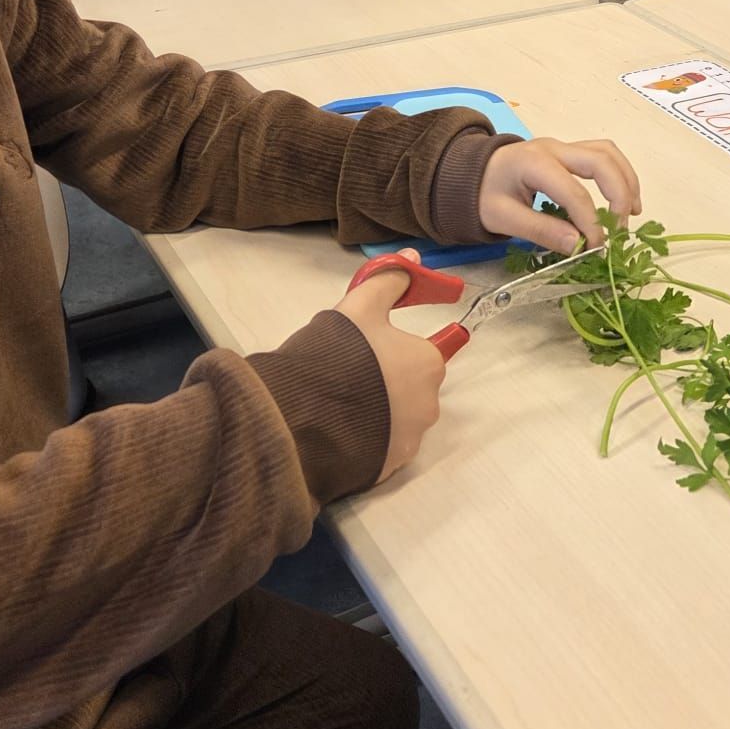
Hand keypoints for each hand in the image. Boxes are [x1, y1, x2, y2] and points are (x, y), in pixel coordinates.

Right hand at [338, 250, 445, 482]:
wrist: (300, 416)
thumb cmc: (336, 354)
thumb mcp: (360, 306)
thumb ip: (390, 281)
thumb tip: (413, 260)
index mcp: (429, 365)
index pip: (424, 351)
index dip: (394, 346)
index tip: (369, 346)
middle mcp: (428, 406)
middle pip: (411, 386)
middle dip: (386, 379)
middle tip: (347, 370)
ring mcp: (408, 442)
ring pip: (396, 418)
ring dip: (377, 410)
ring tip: (337, 399)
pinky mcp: (386, 469)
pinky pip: (380, 446)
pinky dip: (366, 438)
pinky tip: (337, 426)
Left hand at [479, 138, 642, 252]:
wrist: (470, 173)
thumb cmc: (484, 194)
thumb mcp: (503, 218)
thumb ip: (540, 230)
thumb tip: (578, 245)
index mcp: (534, 163)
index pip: (574, 192)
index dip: (591, 222)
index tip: (597, 248)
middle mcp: (554, 148)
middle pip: (601, 161)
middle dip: (619, 195)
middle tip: (620, 230)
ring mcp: (563, 147)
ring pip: (607, 153)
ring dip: (626, 181)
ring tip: (633, 213)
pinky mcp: (569, 153)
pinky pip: (603, 156)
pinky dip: (619, 175)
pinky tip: (624, 200)